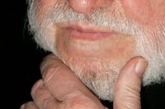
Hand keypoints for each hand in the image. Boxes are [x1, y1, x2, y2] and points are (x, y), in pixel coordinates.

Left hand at [20, 53, 147, 108]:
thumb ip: (128, 91)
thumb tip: (137, 62)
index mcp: (79, 106)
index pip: (54, 72)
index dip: (52, 63)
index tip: (55, 61)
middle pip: (39, 87)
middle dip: (46, 83)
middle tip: (58, 85)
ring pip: (28, 106)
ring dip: (37, 102)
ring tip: (52, 104)